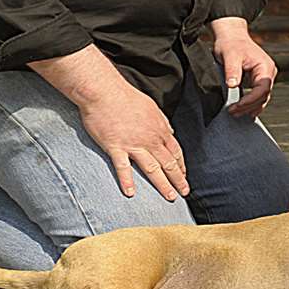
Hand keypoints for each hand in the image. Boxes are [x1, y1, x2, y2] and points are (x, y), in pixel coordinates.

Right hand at [77, 84, 189, 201]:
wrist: (105, 91)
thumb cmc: (126, 96)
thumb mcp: (151, 107)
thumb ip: (161, 121)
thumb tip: (169, 130)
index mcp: (159, 129)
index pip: (175, 152)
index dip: (181, 166)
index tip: (184, 177)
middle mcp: (150, 139)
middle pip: (168, 163)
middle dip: (178, 180)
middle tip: (184, 194)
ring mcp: (133, 144)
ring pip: (152, 169)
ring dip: (162, 185)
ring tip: (170, 198)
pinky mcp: (115, 146)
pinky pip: (123, 167)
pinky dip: (127, 181)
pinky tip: (130, 194)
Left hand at [211, 17, 276, 117]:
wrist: (231, 36)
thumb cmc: (231, 44)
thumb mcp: (229, 55)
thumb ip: (232, 71)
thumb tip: (232, 85)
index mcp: (265, 66)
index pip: (262, 89)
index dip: (250, 100)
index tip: (237, 106)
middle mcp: (268, 72)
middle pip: (263, 96)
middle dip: (248, 106)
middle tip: (233, 112)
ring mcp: (264, 77)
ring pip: (261, 98)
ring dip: (249, 107)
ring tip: (235, 112)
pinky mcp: (258, 80)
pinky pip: (258, 95)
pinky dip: (251, 103)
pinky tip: (243, 110)